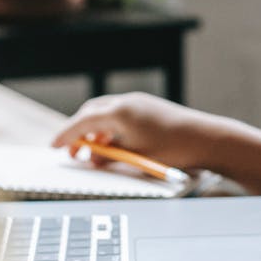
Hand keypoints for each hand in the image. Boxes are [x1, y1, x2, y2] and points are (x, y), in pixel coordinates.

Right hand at [50, 92, 222, 171]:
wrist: (207, 138)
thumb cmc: (173, 149)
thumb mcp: (135, 158)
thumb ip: (109, 157)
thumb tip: (92, 158)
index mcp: (120, 113)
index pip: (83, 122)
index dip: (65, 135)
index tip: (53, 146)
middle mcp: (127, 102)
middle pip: (91, 113)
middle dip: (79, 133)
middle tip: (72, 153)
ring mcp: (138, 102)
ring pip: (106, 113)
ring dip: (95, 132)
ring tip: (94, 154)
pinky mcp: (148, 107)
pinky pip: (120, 115)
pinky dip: (111, 129)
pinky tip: (113, 146)